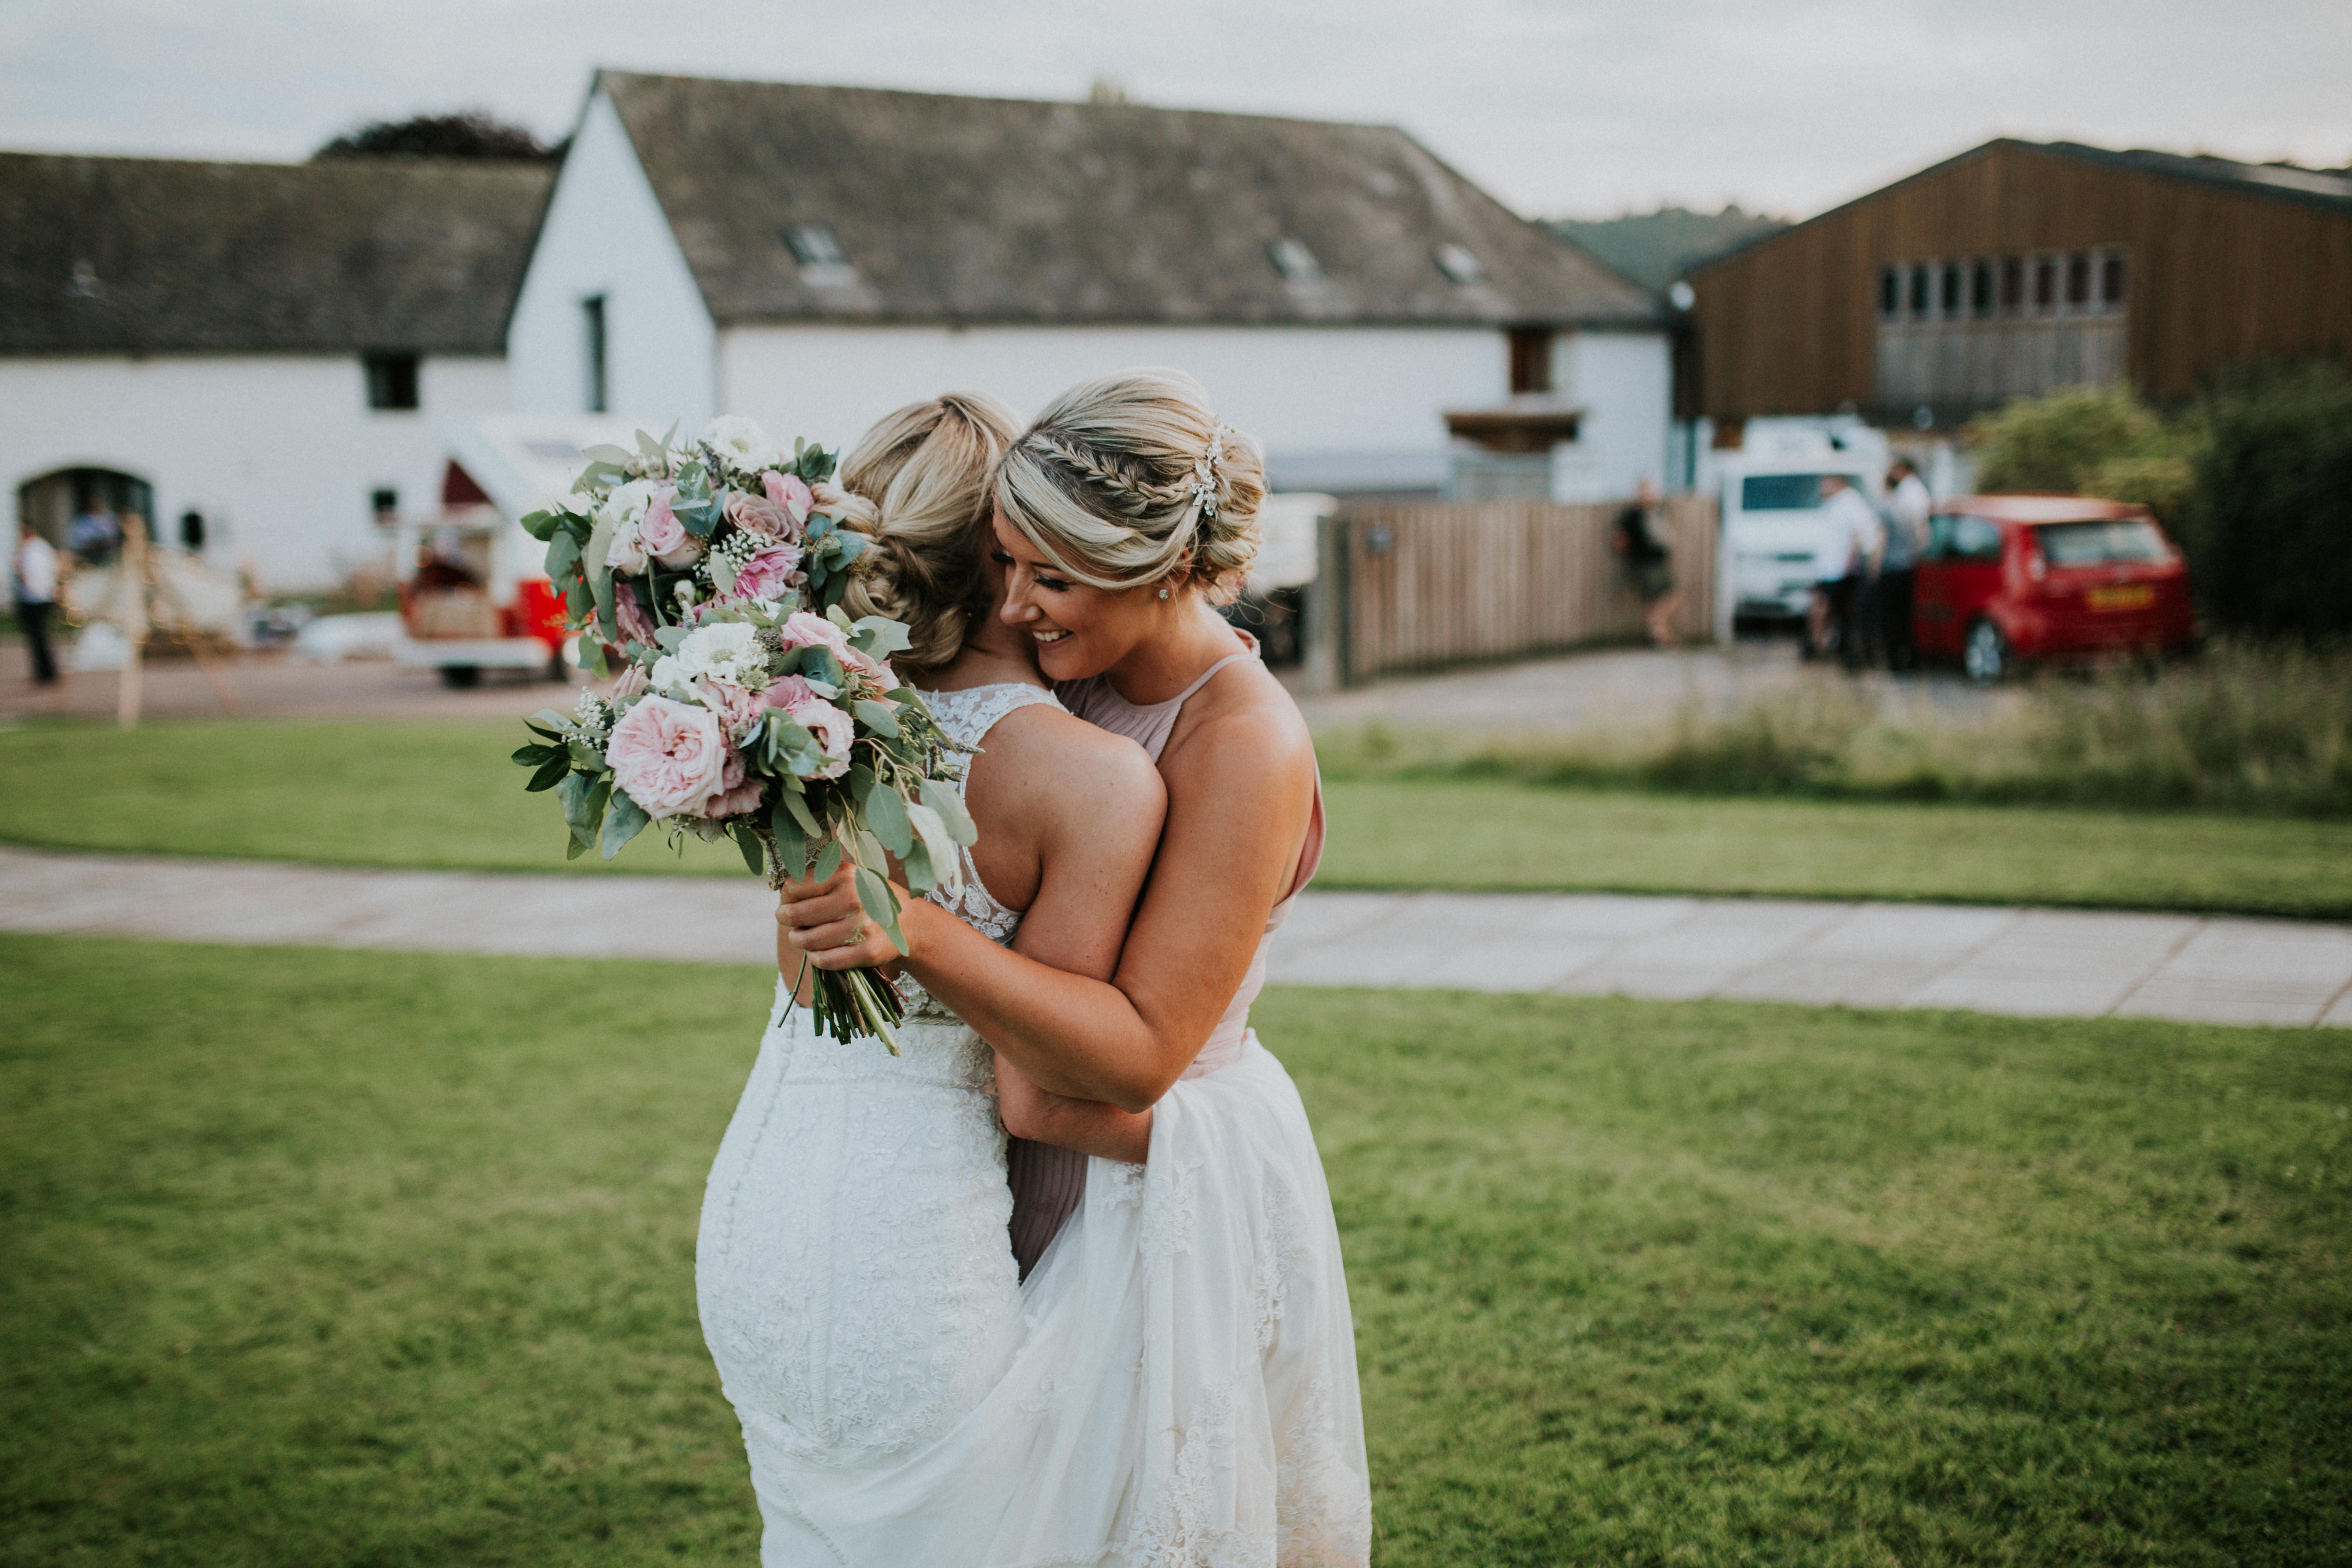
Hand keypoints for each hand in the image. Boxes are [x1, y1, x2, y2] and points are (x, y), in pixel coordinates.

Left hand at [777, 863, 913, 970]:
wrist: (909, 921)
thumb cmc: (869, 897)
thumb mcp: (849, 878)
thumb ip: (819, 881)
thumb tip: (782, 895)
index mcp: (845, 875)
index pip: (793, 887)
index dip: (786, 897)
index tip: (790, 902)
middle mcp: (854, 898)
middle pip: (795, 914)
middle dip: (787, 920)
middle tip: (790, 923)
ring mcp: (862, 927)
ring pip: (808, 940)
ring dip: (799, 941)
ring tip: (801, 938)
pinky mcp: (867, 951)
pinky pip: (825, 960)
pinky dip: (815, 958)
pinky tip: (817, 953)